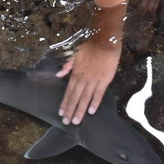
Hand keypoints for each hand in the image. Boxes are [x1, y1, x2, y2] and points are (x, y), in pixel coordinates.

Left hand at [57, 1, 126, 124]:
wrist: (105, 41)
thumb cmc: (90, 46)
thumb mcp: (75, 53)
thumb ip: (67, 65)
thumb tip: (58, 75)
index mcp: (75, 73)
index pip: (68, 92)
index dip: (64, 103)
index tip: (61, 113)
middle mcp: (83, 79)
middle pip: (75, 98)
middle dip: (70, 111)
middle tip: (66, 122)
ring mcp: (94, 80)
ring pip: (85, 98)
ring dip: (80, 110)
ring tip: (76, 121)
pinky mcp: (104, 80)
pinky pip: (99, 94)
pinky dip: (95, 103)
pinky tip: (91, 112)